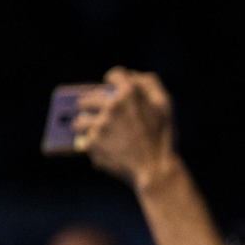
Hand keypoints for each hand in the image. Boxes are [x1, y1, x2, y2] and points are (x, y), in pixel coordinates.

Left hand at [72, 67, 174, 187]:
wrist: (156, 169)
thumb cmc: (163, 137)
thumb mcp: (165, 106)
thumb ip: (150, 84)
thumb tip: (132, 75)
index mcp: (130, 93)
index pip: (114, 75)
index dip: (114, 81)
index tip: (112, 88)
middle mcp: (111, 106)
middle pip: (87, 98)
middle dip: (91, 105)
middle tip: (96, 112)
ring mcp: (100, 125)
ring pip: (80, 121)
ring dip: (85, 126)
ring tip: (95, 134)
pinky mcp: (92, 143)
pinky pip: (84, 141)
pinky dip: (93, 146)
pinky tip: (106, 150)